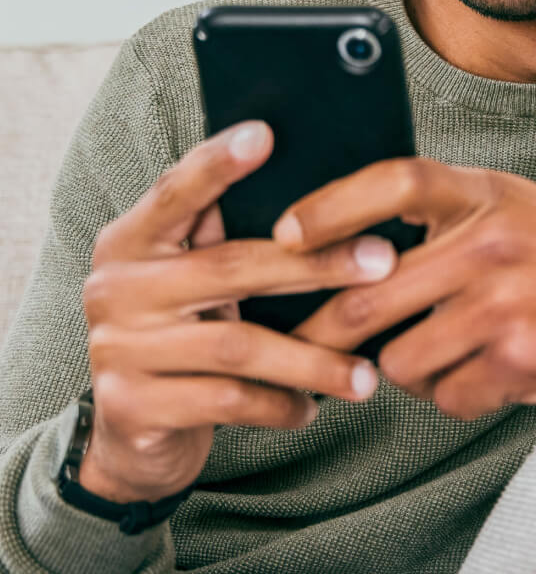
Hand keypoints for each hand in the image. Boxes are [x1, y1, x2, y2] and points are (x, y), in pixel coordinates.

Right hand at [80, 121, 397, 502]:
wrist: (129, 440)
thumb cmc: (183, 341)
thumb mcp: (192, 287)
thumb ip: (222, 243)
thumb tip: (323, 197)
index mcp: (129, 242)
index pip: (174, 192)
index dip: (218, 163)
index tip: (266, 133)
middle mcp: (114, 288)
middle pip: (229, 267)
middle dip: (317, 264)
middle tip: (384, 261)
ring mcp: (117, 349)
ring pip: (238, 346)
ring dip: (312, 360)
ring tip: (365, 375)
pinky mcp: (132, 407)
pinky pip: (226, 401)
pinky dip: (278, 405)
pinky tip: (310, 409)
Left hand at [275, 159, 535, 420]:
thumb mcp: (507, 206)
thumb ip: (439, 216)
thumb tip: (341, 250)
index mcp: (482, 194)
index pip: (394, 181)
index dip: (331, 206)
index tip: (284, 233)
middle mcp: (491, 242)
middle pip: (370, 293)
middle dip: (324, 333)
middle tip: (302, 347)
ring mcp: (507, 304)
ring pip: (402, 360)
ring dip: (405, 371)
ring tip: (441, 354)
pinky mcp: (525, 360)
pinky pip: (449, 397)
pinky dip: (455, 396)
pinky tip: (487, 375)